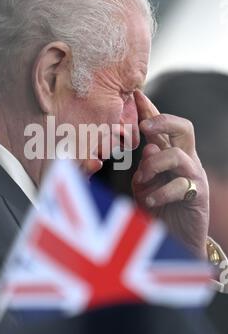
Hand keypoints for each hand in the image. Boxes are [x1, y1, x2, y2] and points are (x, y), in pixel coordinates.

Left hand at [132, 90, 208, 258]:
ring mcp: (194, 177)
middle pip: (184, 128)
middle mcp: (186, 161)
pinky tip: (149, 200)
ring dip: (153, 165)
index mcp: (171, 154)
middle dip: (163, 121)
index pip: (163, 127)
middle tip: (144, 127)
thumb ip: (145, 166)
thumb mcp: (144, 185)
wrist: (176, 239)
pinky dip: (160, 192)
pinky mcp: (197, 196)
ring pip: (177, 155)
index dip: (151, 110)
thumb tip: (149, 147)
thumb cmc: (158, 209)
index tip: (136, 94)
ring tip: (141, 181)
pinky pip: (180, 185)